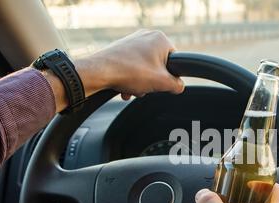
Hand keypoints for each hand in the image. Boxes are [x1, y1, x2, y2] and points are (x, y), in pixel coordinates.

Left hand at [45, 30, 183, 111]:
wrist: (99, 72)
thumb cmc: (130, 72)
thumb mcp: (162, 83)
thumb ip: (177, 85)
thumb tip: (179, 86)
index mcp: (160, 39)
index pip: (175, 61)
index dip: (170, 77)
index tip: (161, 84)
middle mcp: (147, 36)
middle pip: (159, 66)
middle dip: (152, 82)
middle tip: (145, 88)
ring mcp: (133, 42)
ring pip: (145, 69)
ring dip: (140, 83)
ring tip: (132, 89)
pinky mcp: (121, 49)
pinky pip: (133, 67)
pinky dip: (130, 79)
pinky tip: (124, 88)